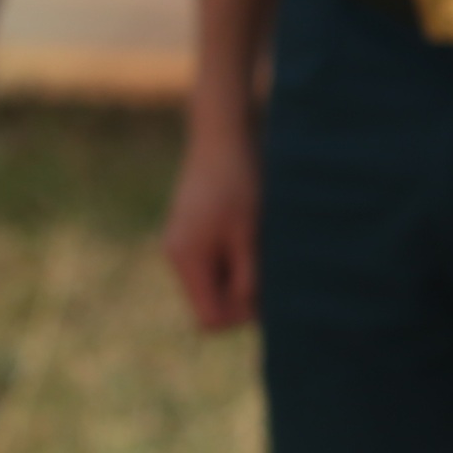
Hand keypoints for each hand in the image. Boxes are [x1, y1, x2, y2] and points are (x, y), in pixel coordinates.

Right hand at [163, 124, 260, 332]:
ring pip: (215, 282)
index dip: (240, 316)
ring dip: (242, 275)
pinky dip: (237, 258)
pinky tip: (256, 235)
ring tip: (264, 245)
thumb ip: (249, 275)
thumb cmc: (239, 180)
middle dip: (242, 296)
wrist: (223, 133)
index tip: (268, 292)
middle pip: (211, 303)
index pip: (208, 319)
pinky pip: (216, 262)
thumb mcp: (249, 231)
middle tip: (273, 268)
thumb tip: (253, 312)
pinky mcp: (194, 230)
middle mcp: (178, 256)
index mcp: (187, 260)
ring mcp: (184, 243)